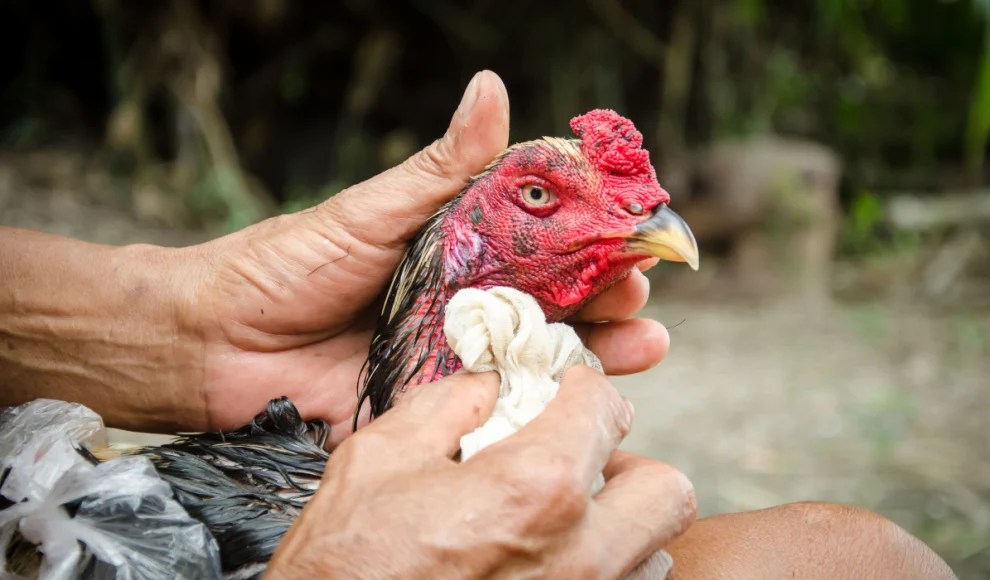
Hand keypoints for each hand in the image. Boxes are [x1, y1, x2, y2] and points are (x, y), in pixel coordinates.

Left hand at [176, 70, 669, 443]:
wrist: (213, 344)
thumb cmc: (285, 265)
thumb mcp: (372, 211)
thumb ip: (442, 169)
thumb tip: (490, 88)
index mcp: (462, 255)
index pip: (547, 244)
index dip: (594, 241)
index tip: (635, 236)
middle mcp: (468, 311)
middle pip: (559, 308)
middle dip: (611, 302)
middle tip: (642, 299)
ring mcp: (453, 366)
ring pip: (540, 364)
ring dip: (598, 358)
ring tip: (643, 348)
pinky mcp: (430, 417)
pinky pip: (493, 421)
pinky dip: (539, 421)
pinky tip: (583, 414)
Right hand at [265, 366, 695, 577]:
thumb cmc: (345, 565)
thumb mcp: (378, 461)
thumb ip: (445, 405)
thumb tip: (486, 384)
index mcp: (537, 490)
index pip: (605, 409)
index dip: (584, 389)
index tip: (566, 393)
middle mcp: (582, 557)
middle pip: (666, 489)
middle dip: (628, 464)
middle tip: (577, 463)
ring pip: (657, 553)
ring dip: (622, 526)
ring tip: (562, 523)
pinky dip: (608, 573)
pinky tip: (549, 567)